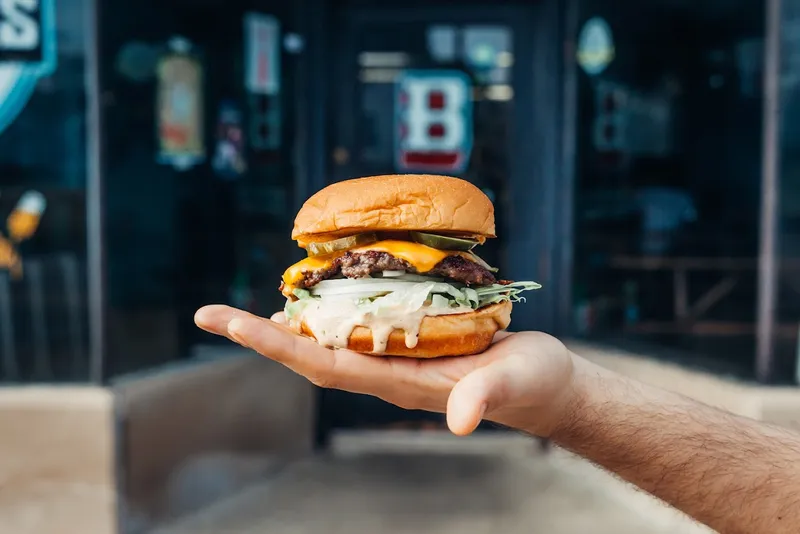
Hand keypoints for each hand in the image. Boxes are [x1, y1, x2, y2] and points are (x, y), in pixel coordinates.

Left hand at [194, 305, 576, 436]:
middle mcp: (388, 371)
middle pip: (311, 354)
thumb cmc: (533, 384)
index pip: (325, 364)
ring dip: (286, 326)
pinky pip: (358, 326)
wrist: (545, 387)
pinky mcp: (412, 342)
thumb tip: (458, 421)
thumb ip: (484, 398)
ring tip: (247, 309)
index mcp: (401, 383)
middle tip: (211, 315)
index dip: (277, 345)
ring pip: (329, 341)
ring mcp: (397, 358)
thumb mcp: (512, 383)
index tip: (234, 324)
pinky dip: (329, 312)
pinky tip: (319, 297)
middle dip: (260, 336)